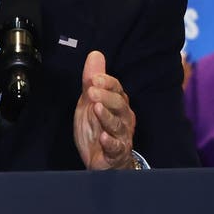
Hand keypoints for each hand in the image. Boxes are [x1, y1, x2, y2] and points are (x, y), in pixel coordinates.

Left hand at [73, 51, 135, 169]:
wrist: (101, 159)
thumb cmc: (97, 127)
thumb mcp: (89, 102)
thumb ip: (92, 80)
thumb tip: (95, 54)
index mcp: (118, 103)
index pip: (117, 89)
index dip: (107, 83)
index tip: (94, 78)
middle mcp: (124, 118)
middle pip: (119, 104)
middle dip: (106, 96)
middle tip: (91, 91)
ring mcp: (122, 136)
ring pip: (117, 124)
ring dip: (107, 116)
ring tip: (96, 108)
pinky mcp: (116, 153)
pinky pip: (115, 147)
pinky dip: (110, 142)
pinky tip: (103, 137)